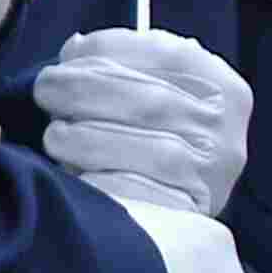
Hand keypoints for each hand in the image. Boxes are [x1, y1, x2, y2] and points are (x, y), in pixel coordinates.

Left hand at [33, 28, 253, 218]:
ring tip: (56, 136)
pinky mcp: (192, 210)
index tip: (66, 59)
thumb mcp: (152, 90)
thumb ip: (122, 65)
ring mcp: (214, 171)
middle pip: (151, 100)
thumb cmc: (152, 138)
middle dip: (86, 90)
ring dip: (88, 139)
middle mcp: (226, 126)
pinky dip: (104, 182)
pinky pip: (144, 195)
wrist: (175, 222)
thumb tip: (76, 50)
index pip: (164, 53)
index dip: (105, 52)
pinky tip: (77, 175)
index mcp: (219, 83)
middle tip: (46, 91)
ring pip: (151, 150)